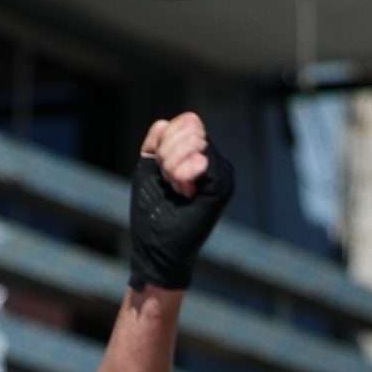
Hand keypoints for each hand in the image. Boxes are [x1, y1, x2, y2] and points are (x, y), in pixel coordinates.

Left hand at [127, 112, 232, 291]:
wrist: (156, 251)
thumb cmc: (151, 215)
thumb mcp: (148, 169)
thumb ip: (156, 142)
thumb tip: (165, 122)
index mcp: (200, 156)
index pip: (188, 121)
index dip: (166, 139)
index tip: (160, 169)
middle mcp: (216, 162)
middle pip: (191, 126)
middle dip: (167, 152)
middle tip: (167, 182)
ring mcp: (222, 175)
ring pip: (195, 142)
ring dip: (171, 166)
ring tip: (174, 190)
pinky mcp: (222, 189)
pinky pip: (201, 162)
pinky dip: (180, 175)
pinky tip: (182, 193)